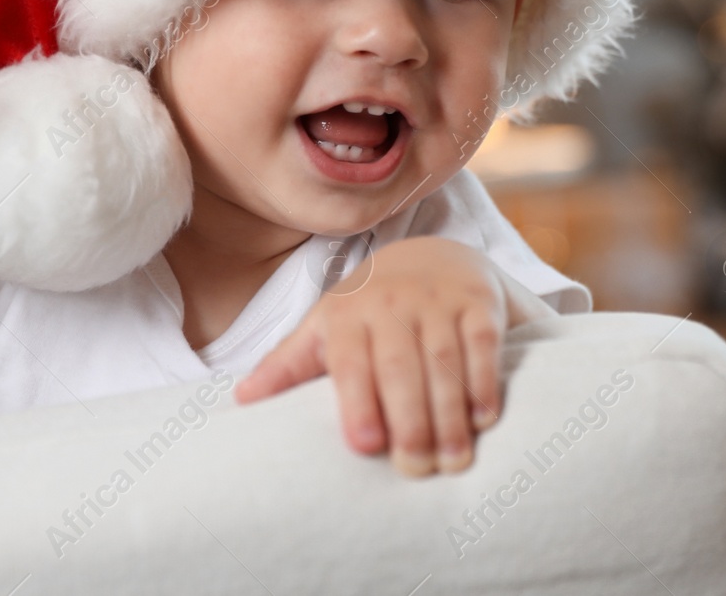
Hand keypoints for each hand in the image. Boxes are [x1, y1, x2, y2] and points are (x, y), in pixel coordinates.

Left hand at [233, 235, 509, 477]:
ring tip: (452, 460)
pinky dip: (484, 382)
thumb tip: (241, 400)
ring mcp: (439, 300)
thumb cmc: (369, 308)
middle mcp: (394, 302)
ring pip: (444, 360)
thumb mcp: (325, 327)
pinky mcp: (478, 302)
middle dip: (410, 420)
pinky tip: (483, 420)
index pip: (352, 360)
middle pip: (401, 366)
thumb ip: (288, 364)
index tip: (365, 446)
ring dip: (450, 413)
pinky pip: (483, 344)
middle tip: (416, 470)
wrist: (432, 254)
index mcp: (349, 314)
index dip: (358, 401)